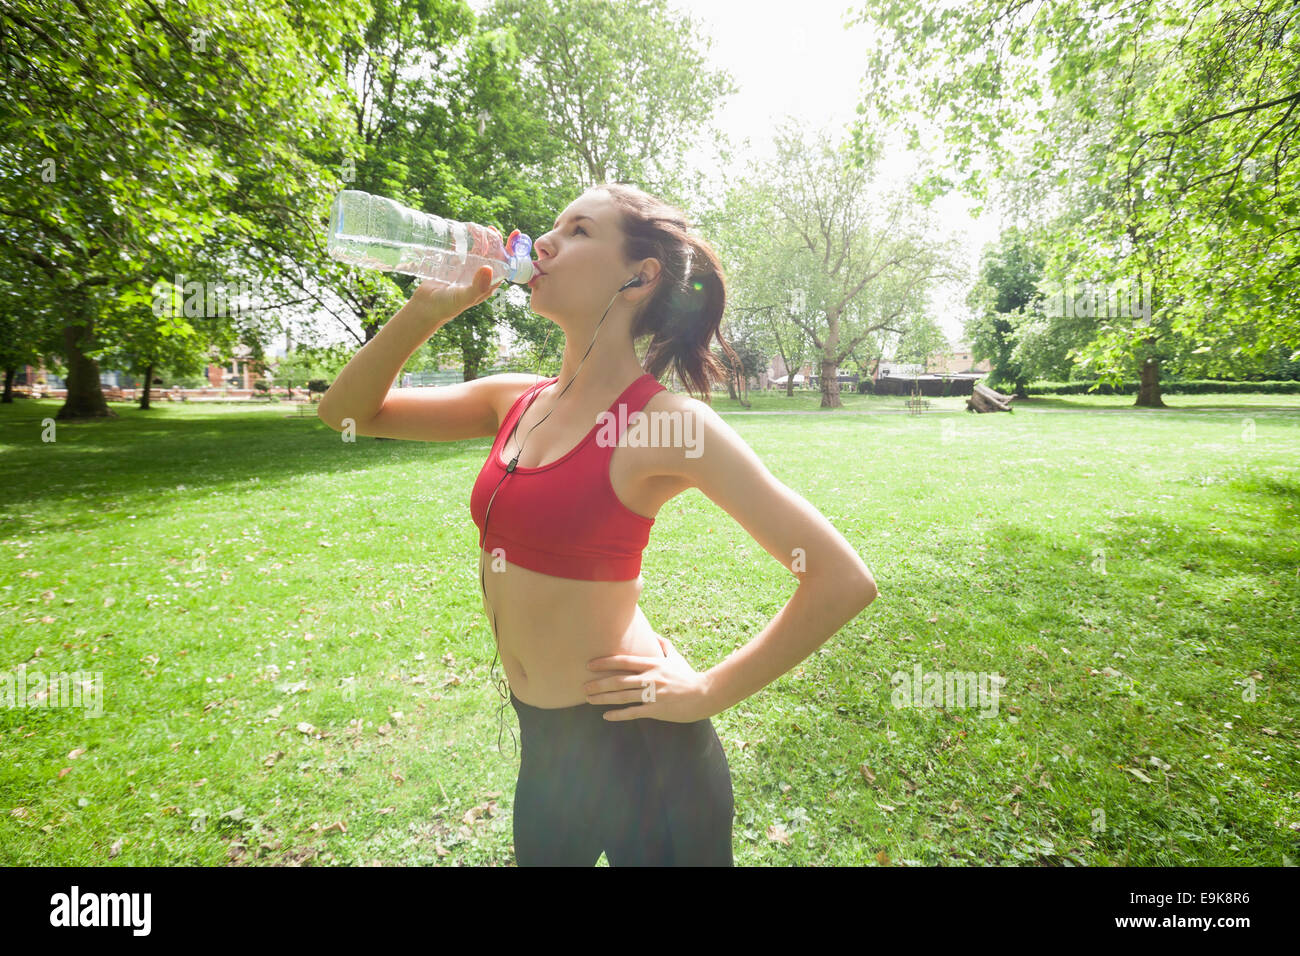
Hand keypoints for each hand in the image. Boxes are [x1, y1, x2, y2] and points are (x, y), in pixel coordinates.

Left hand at [585, 634, 714, 722]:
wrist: (705, 694)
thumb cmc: (688, 675)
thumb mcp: (675, 657)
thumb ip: (663, 645)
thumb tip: (653, 635)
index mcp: (653, 664)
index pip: (624, 661)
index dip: (605, 662)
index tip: (589, 664)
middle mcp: (650, 678)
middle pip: (619, 680)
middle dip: (598, 683)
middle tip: (583, 686)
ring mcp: (653, 694)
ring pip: (622, 696)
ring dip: (603, 698)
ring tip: (588, 699)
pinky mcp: (657, 710)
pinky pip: (633, 712)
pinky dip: (618, 714)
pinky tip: (606, 716)